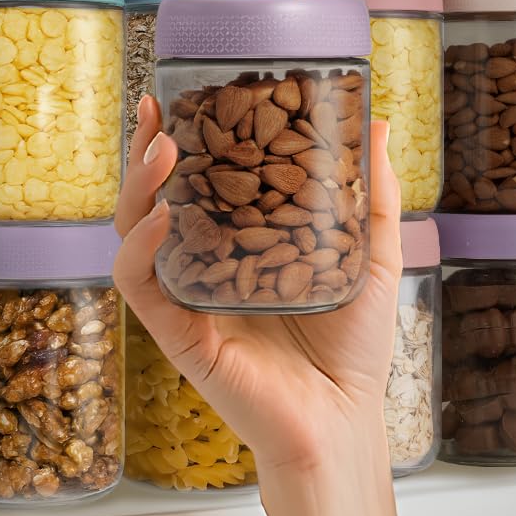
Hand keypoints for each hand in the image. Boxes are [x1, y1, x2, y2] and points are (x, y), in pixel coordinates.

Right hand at [113, 94, 402, 481]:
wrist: (346, 421)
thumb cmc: (355, 347)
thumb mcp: (370, 255)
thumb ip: (373, 194)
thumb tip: (378, 124)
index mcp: (241, 247)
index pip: (198, 183)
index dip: (182, 140)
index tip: (179, 94)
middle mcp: (206, 269)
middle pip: (154, 202)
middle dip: (145, 154)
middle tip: (154, 109)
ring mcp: (189, 301)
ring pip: (136, 238)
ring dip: (139, 191)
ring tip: (163, 150)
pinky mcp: (182, 336)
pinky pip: (145, 289)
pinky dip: (145, 251)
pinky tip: (160, 219)